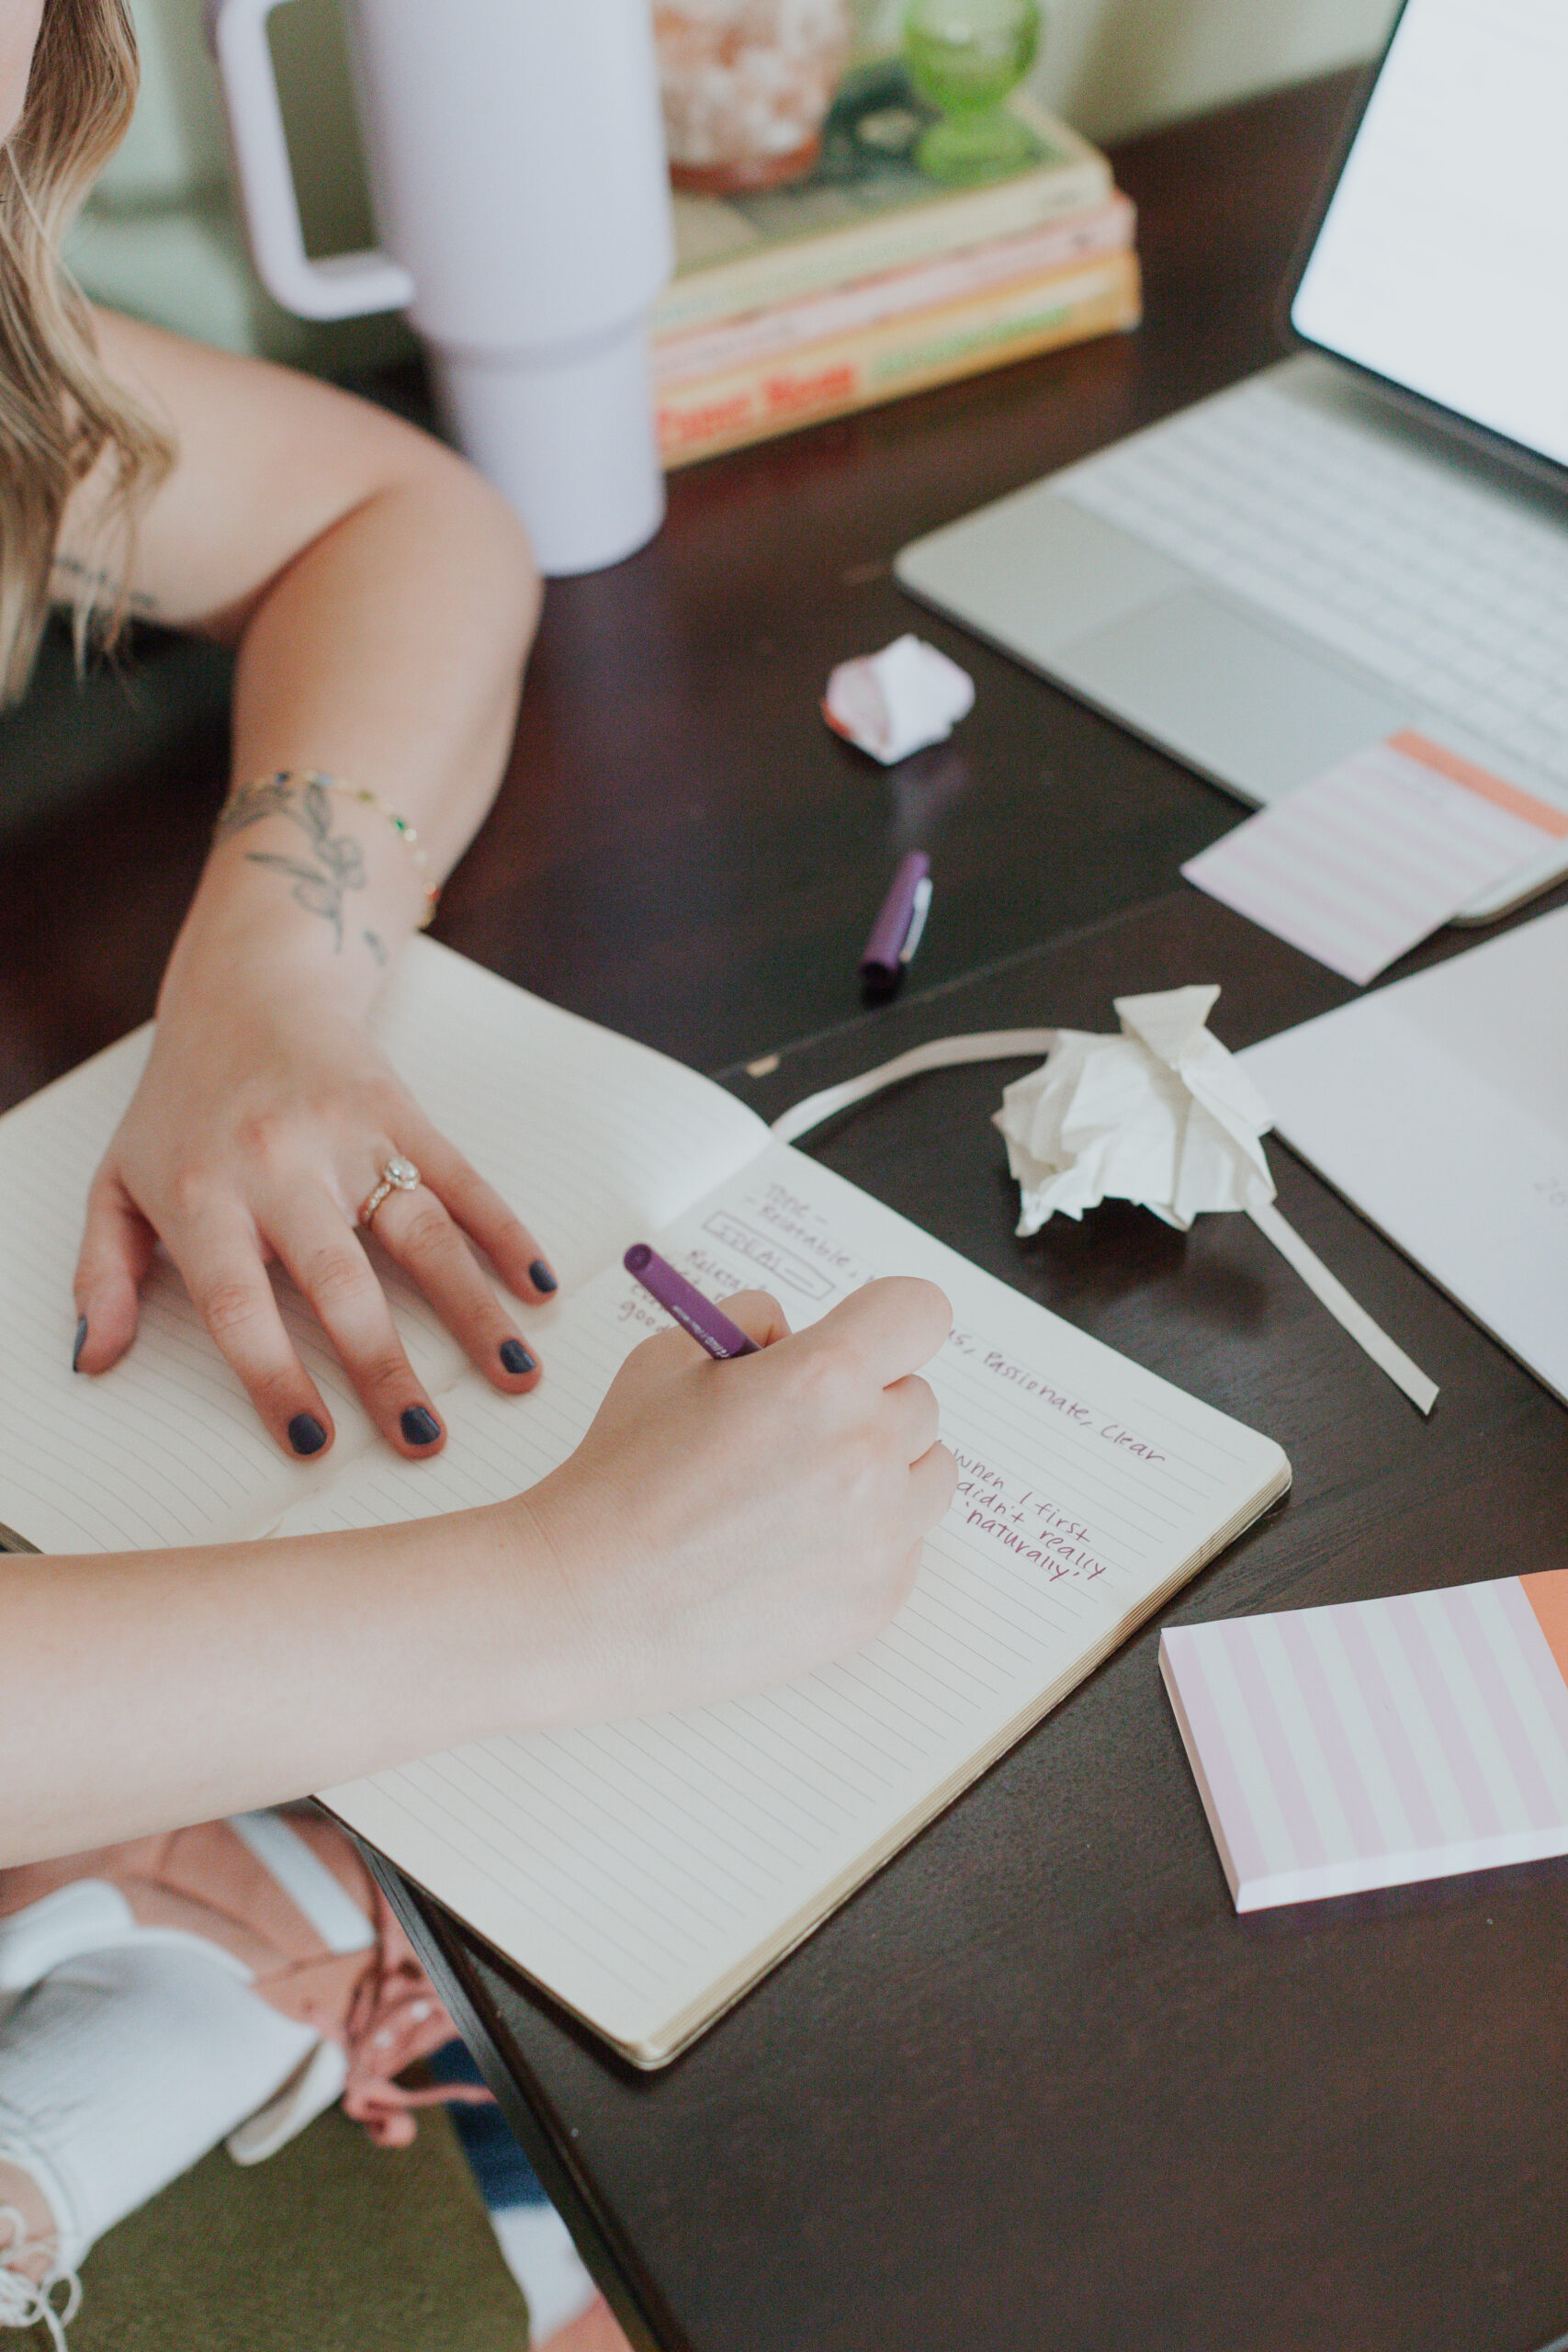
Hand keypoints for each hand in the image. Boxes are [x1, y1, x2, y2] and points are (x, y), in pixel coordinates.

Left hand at [71, 985, 555, 1457]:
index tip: (313, 1444)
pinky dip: (505, 1233)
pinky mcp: (401, 1112)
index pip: (237, 1305)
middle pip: (340, 1282)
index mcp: (201, 1193)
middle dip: (386, 1367)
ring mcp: (347, 1136)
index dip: (275, 1378)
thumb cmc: (182, 1104)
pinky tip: (535, 1287)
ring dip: (473, 1311)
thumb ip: (100, 1274)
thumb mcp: (115, 1182)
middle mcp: (277, 1164)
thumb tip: (93, 1359)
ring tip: (514, 1376)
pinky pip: (463, 1179)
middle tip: (424, 1438)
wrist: (248, 988)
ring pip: (419, 1234)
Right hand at [516, 1278, 956, 1720]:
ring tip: (798, 1495)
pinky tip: (787, 1553)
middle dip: (867, 1403)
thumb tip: (796, 1335)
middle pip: (920, 1399)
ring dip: (883, 1473)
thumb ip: (750, 1327)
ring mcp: (881, 1536)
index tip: (865, 1340)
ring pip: (929, 1475)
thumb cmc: (618, 1478)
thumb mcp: (669, 1358)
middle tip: (794, 1432)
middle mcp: (867, 1452)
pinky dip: (863, 1543)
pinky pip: (904, 1548)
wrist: (583, 1602)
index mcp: (823, 1377)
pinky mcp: (877, 1602)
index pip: (920, 1311)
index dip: (888, 1321)